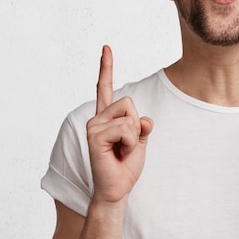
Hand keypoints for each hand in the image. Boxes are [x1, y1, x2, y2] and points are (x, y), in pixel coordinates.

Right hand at [86, 45, 152, 205]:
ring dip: (133, 137)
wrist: (117, 190)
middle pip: (129, 103)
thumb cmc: (126, 167)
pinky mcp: (94, 136)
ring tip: (121, 151)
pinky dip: (129, 143)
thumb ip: (142, 126)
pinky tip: (118, 154)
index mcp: (107, 117)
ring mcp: (94, 126)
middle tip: (126, 146)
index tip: (106, 48)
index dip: (106, 68)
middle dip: (136, 126)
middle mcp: (97, 118)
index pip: (105, 87)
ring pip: (129, 116)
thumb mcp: (140, 141)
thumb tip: (145, 120)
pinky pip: (125, 128)